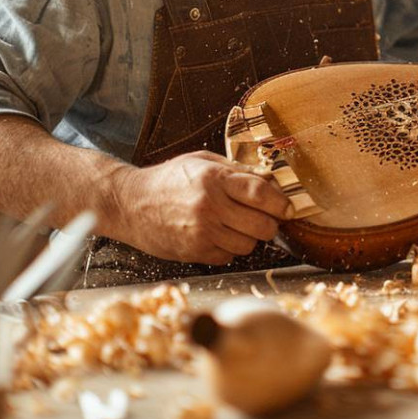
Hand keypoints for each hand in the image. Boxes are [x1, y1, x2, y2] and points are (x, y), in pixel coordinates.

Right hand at [113, 151, 290, 264]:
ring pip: (249, 245)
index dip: (281, 203)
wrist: (130, 204)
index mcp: (213, 180)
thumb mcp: (201, 162)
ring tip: (236, 225)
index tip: (287, 207)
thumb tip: (271, 181)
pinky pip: (229, 257)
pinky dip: (230, 248)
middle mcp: (209, 207)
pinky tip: (218, 235)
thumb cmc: (169, 179)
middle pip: (262, 225)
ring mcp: (202, 233)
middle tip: (265, 218)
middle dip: (270, 223)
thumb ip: (236, 171)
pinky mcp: (195, 252)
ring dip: (249, 237)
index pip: (261, 193)